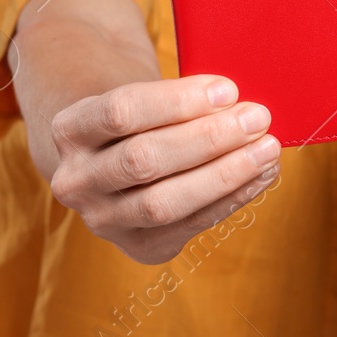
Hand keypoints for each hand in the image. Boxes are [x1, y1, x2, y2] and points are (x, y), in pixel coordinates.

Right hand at [47, 75, 280, 263]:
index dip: (178, 101)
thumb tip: (241, 102)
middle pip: (143, 159)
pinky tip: (262, 175)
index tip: (229, 89)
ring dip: (225, 174)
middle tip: (258, 117)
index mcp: (69, 129)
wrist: (114, 159)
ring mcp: (103, 219)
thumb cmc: (143, 116)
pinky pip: (190, 224)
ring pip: (165, 202)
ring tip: (267, 149)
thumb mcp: (144, 95)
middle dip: (209, 138)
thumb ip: (182, 98)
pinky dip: (232, 199)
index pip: (121, 111)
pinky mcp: (138, 246)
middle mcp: (76, 180)